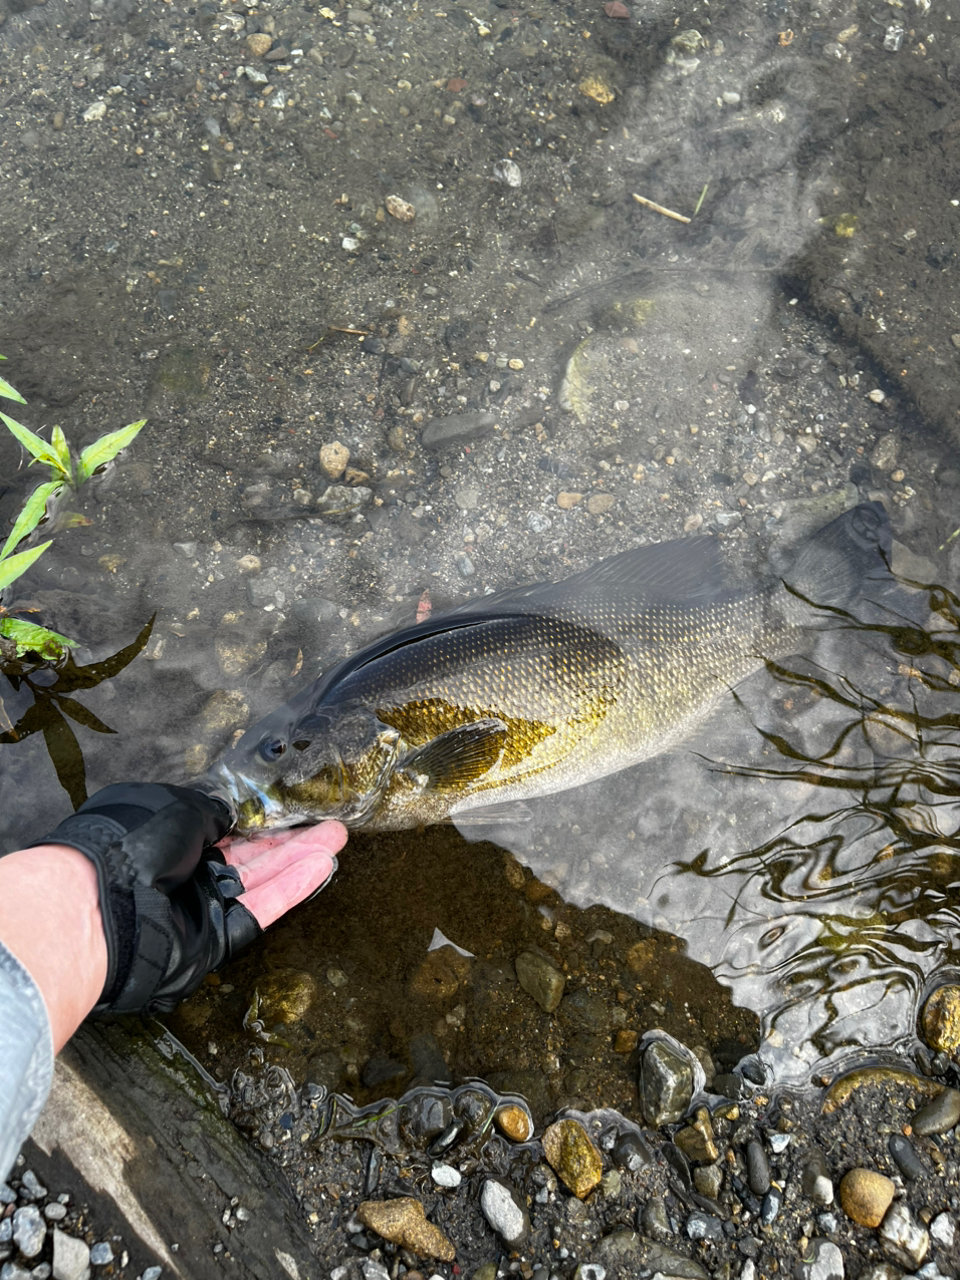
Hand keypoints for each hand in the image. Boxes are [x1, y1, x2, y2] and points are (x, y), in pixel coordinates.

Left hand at [27, 784, 346, 1016]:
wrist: (110, 907)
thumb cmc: (134, 842)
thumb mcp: (179, 808)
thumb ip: (214, 811)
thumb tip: (232, 814)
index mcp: (168, 837)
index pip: (222, 827)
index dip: (258, 817)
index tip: (291, 806)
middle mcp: (185, 872)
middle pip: (249, 854)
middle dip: (290, 837)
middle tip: (328, 824)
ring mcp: (203, 906)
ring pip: (261, 879)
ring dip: (300, 858)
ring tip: (337, 839)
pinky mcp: (218, 937)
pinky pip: (260, 908)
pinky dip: (291, 888)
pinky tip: (322, 866)